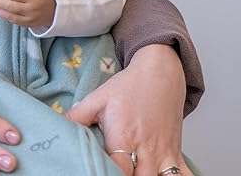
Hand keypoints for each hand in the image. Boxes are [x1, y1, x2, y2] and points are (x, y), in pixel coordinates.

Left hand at [66, 44, 192, 175]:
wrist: (159, 73)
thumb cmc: (128, 87)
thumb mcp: (98, 98)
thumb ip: (77, 116)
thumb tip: (56, 124)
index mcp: (123, 137)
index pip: (117, 171)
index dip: (107, 175)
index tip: (97, 172)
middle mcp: (145, 149)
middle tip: (111, 173)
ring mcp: (163, 154)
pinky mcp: (176, 154)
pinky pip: (184, 175)